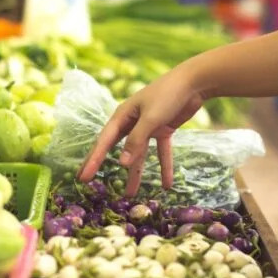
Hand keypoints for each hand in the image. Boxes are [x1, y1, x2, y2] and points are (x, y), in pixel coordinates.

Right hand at [77, 67, 205, 196]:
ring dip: (136, 173)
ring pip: (139, 154)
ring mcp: (147, 126)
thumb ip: (136, 141)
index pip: (104, 142)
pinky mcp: (163, 129)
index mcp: (123, 115)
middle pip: (115, 147)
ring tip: (130, 195)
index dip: (93, 160)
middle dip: (104, 165)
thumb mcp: (150, 118)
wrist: (194, 82)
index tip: (83, 177)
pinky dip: (165, 167)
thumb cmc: (167, 95)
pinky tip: (167, 185)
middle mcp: (132, 121)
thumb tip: (122, 163)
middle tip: (90, 183)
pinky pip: (161, 151)